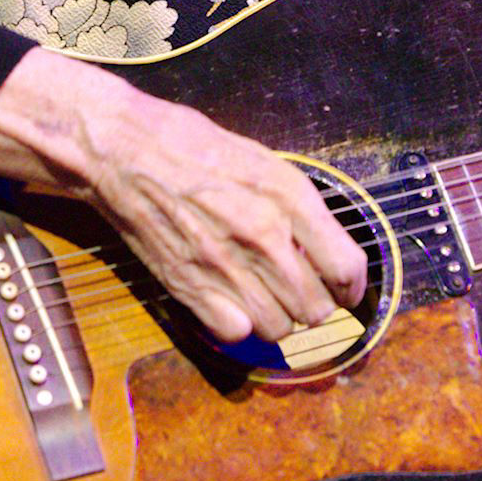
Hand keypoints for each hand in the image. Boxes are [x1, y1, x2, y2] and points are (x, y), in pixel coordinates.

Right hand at [0, 46, 367, 343]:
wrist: (129, 153)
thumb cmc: (196, 148)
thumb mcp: (266, 163)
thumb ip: (301, 208)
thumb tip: (330, 248)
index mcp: (288, 199)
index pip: (347, 267)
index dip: (352, 285)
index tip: (346, 287)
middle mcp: (263, 237)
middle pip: (317, 308)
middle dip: (317, 305)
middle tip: (304, 292)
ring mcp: (226, 267)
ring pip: (280, 329)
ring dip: (280, 318)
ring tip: (268, 295)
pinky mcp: (190, 287)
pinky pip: (237, 332)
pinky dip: (241, 325)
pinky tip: (235, 301)